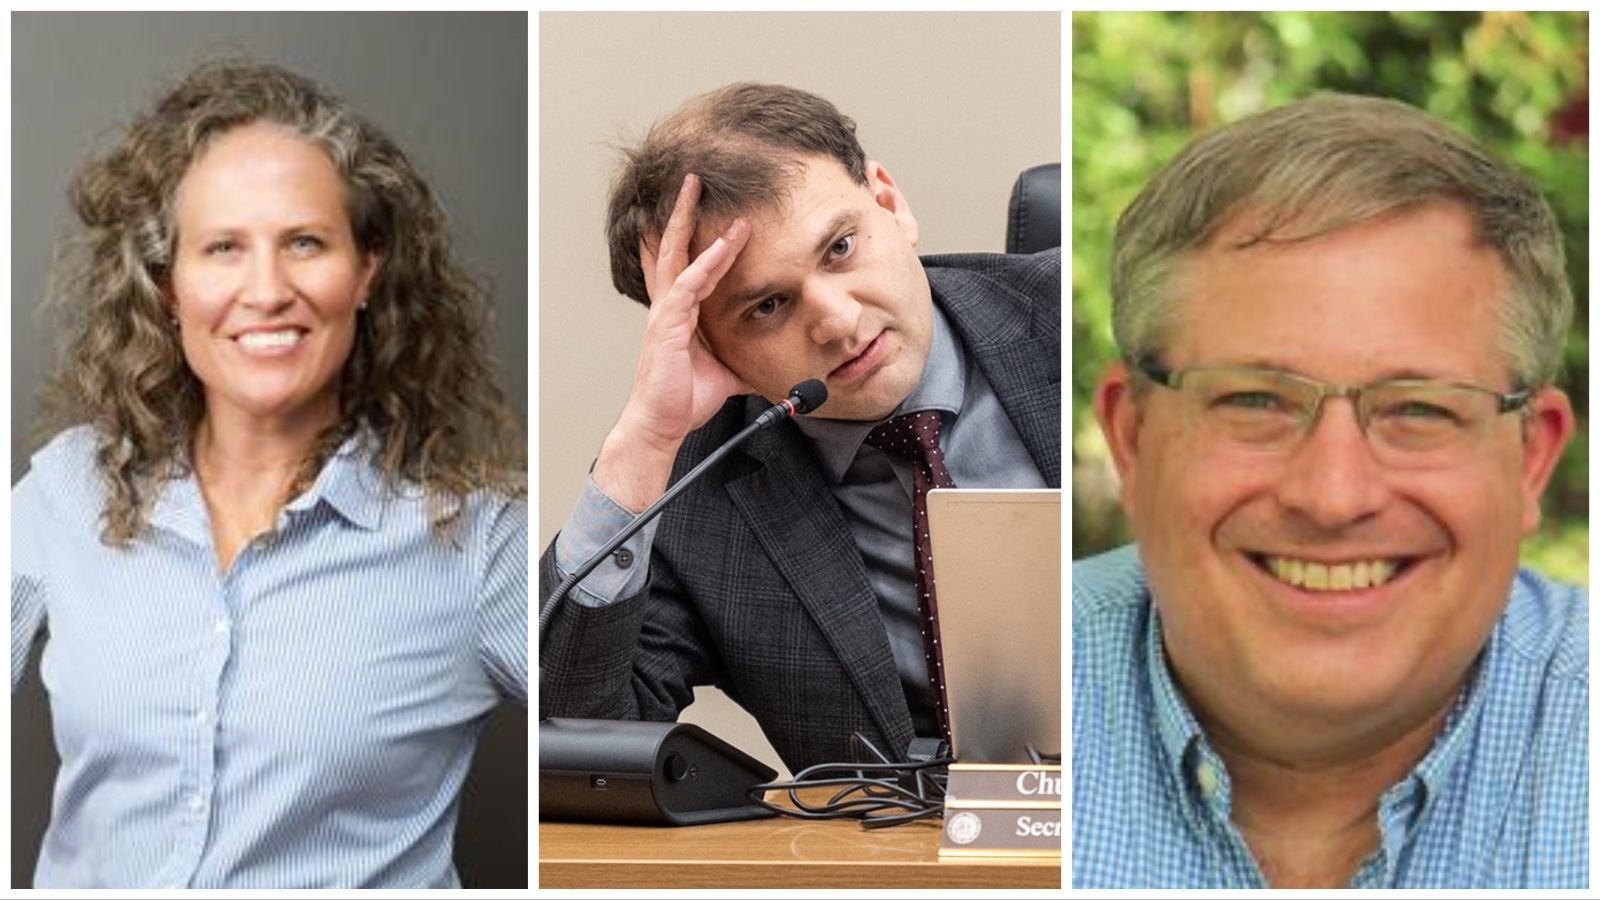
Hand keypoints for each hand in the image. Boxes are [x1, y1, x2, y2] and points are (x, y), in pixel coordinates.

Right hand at [594, 174, 752, 510]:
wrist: (663, 425)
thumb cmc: (685, 398)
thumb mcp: (729, 371)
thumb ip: (750, 357)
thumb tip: (782, 361)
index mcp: (680, 310)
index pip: (690, 261)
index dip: (702, 234)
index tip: (718, 209)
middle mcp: (669, 304)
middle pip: (673, 245)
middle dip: (682, 210)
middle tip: (693, 177)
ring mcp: (666, 312)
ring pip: (677, 254)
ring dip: (688, 220)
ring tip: (697, 189)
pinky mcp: (668, 325)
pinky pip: (688, 285)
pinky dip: (706, 263)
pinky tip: (723, 245)